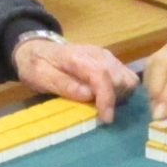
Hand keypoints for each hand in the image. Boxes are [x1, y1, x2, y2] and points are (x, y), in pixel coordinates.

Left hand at [13, 37, 138, 123]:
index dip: (107, 98)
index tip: (107, 118)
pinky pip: (126, 78)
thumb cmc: (37, 65)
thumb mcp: (41, 76)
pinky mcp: (110, 62)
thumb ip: (64, 84)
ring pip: (128, 79)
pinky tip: (108, 99)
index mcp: (79, 57)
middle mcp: (99, 55)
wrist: (38, 48)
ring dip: (121, 96)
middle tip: (100, 112)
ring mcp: (107, 57)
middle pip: (121, 78)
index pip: (101, 75)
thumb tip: (88, 95)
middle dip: (115, 99)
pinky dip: (122, 91)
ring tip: (104, 106)